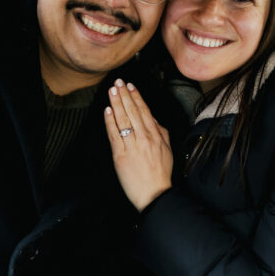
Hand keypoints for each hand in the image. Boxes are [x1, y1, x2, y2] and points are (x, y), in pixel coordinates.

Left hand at [104, 78, 173, 210]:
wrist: (154, 193)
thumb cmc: (160, 172)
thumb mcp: (167, 149)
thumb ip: (160, 131)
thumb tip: (152, 118)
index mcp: (156, 135)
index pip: (144, 111)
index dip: (137, 97)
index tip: (131, 86)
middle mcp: (144, 138)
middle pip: (133, 111)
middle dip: (125, 95)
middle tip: (118, 82)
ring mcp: (132, 146)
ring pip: (123, 120)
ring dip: (116, 103)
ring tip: (112, 90)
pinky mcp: (121, 155)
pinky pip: (114, 134)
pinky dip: (110, 121)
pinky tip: (107, 110)